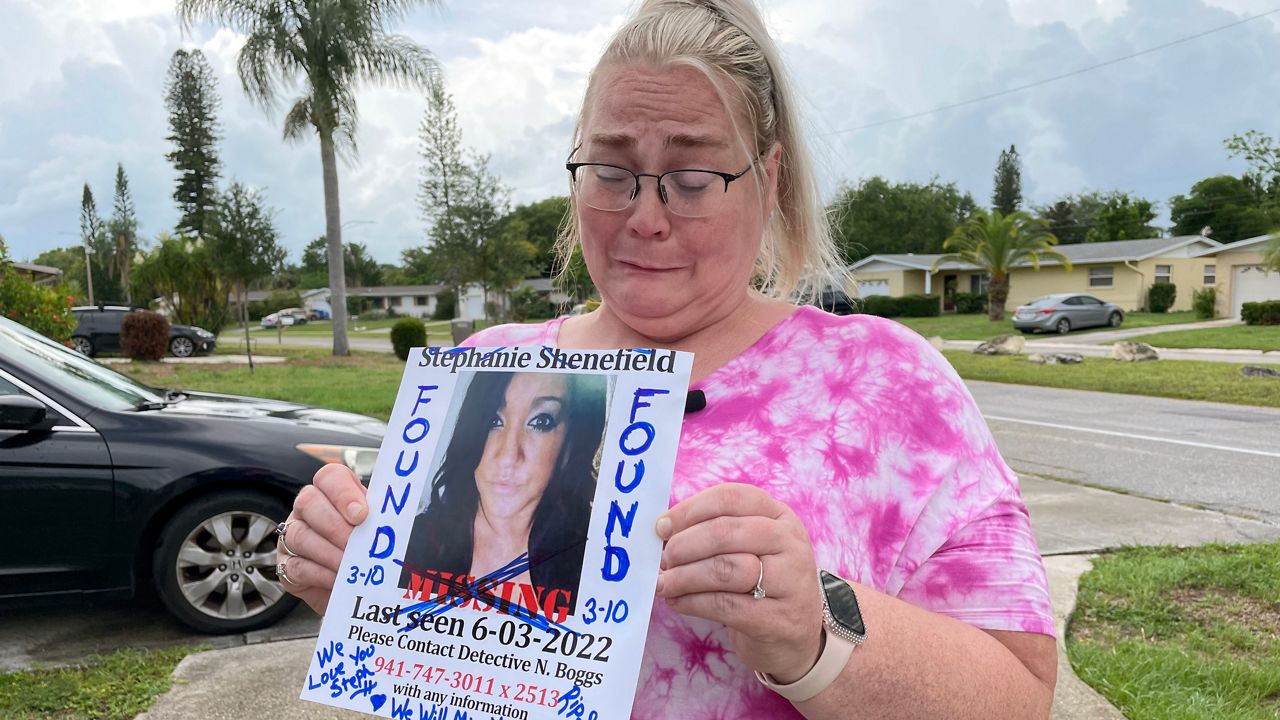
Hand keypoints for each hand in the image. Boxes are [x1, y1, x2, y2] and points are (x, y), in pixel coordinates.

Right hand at [277, 464, 368, 613]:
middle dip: (335, 526)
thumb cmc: (370, 549)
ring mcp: (292, 534)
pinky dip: (320, 574)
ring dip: (328, 553)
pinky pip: (296, 566)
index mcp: (333, 491)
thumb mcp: (378, 529)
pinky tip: (338, 580)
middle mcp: (308, 508)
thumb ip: (382, 519)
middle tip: (356, 545)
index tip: (361, 514)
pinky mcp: (286, 564)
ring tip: (349, 566)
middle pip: (309, 502)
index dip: (343, 493)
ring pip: (299, 535)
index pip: (330, 477)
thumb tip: (395, 518)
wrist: (356, 584)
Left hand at [655, 483, 823, 681]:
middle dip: (684, 544)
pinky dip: (693, 602)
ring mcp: (790, 582)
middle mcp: (789, 543)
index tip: (661, 527)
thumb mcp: (749, 548)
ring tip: (664, 583)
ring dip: (685, 576)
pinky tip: (677, 602)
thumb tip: (662, 530)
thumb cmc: (761, 584)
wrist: (796, 639)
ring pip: (726, 569)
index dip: (690, 510)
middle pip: (727, 532)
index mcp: (779, 516)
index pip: (731, 497)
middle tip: (662, 559)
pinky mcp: (778, 619)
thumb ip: (714, 532)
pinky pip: (726, 605)